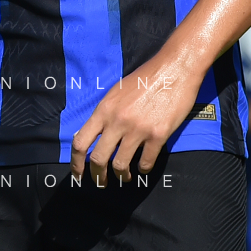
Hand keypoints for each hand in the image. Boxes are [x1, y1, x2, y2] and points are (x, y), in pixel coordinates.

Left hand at [71, 50, 203, 185]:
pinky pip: (146, 162)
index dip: (76, 162)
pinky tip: (143, 168)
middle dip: (98, 176)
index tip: (78, 174)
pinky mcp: (158, 135)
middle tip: (102, 182)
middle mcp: (117, 121)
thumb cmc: (146, 77)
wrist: (175, 68)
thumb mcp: (117, 92)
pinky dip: (143, 170)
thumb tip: (95, 134)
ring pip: (121, 165)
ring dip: (121, 175)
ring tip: (124, 177)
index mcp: (104, 109)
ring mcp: (138, 129)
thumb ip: (105, 113)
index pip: (80, 141)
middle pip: (98, 159)